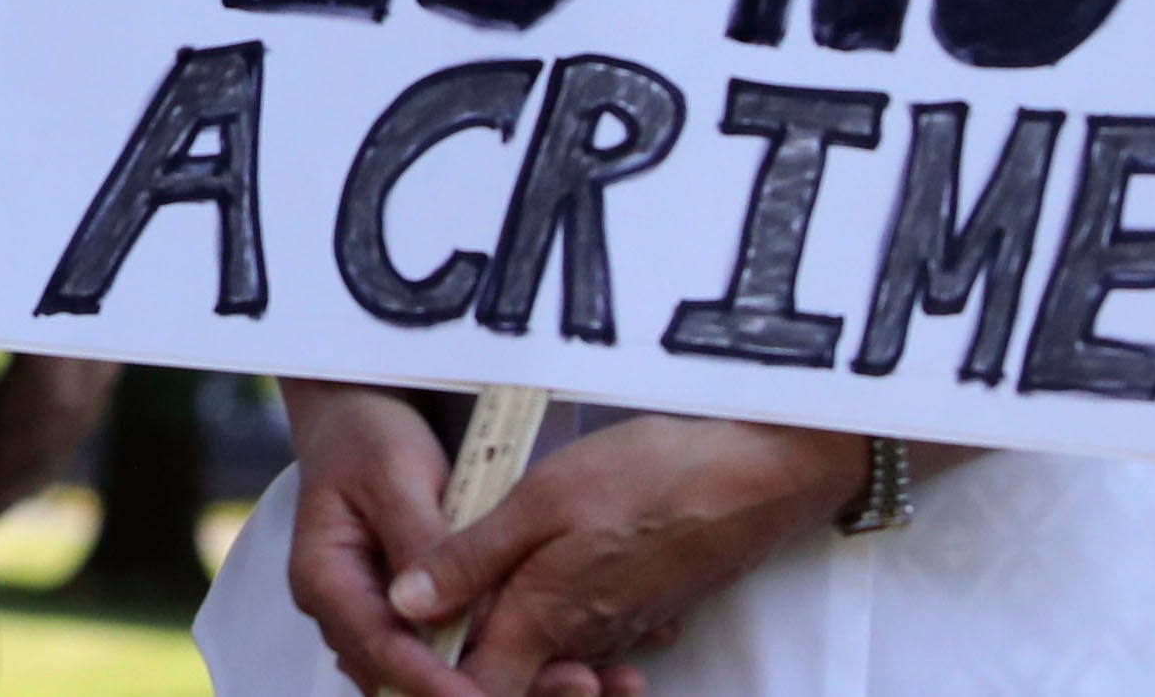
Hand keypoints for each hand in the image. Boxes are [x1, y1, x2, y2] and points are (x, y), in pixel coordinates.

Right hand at [278, 384, 637, 696]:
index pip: (379, 650)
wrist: (359, 415)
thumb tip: (445, 608)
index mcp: (326, 582)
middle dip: (482, 690)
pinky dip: (506, 658)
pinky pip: (459, 652)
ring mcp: (383, 620)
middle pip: (411, 679)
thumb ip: (421, 540)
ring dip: (504, 682)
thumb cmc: (368, 435)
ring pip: (439, 675)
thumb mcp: (395, 474)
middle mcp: (350, 616)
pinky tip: (569, 658)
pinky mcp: (419, 615)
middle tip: (566, 686)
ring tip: (582, 680)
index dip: (431, 683)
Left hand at [396, 417, 863, 691]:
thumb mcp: (539, 500)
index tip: (406, 643)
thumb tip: (405, 602)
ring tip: (491, 572)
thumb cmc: (647, 479)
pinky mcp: (642, 615)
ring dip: (514, 630)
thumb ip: (471, 557)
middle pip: (511, 679)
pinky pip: (585, 637)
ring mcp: (617, 635)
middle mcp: (580, 644)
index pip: (474, 691)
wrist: (750, 478)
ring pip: (547, 657)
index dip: (433, 677)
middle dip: (469, 653)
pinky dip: (557, 617)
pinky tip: (547, 567)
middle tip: (441, 596)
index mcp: (544, 621)